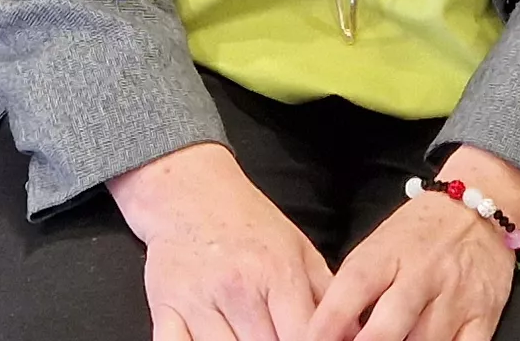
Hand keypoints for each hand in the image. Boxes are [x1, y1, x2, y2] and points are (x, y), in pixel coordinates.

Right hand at [111, 143, 332, 340]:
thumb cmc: (247, 223)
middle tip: (276, 335)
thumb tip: (355, 330)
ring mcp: (198, 301)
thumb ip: (326, 292)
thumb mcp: (298, 247)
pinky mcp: (164, 308)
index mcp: (277, 272)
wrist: (187, 192)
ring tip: (249, 337)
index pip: (303, 336)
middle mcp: (238, 288)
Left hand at [311, 146, 519, 340]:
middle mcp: (422, 275)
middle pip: (388, 328)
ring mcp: (456, 298)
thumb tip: (328, 334)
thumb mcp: (378, 247)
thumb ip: (354, 290)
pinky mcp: (484, 316)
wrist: (478, 209)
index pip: (353, 289)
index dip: (328, 323)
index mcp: (387, 253)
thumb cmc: (417, 235)